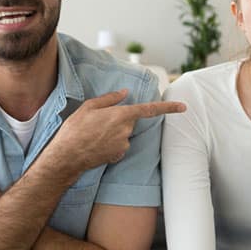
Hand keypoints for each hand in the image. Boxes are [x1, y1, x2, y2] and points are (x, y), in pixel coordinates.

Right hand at [47, 89, 185, 174]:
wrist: (67, 156)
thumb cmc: (75, 129)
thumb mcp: (89, 107)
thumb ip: (110, 99)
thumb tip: (124, 93)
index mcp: (121, 115)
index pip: (150, 109)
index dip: (168, 108)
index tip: (183, 107)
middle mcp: (126, 130)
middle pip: (129, 120)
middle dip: (118, 119)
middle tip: (97, 121)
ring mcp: (123, 144)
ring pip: (124, 133)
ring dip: (113, 131)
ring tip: (93, 134)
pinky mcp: (119, 155)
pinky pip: (119, 145)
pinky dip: (110, 143)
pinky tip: (96, 144)